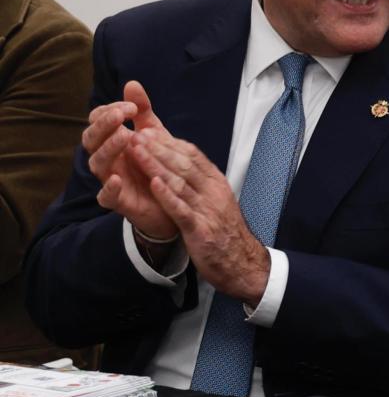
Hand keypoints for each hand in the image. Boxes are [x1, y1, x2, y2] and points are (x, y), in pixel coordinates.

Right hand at [84, 81, 177, 239]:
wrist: (173, 201)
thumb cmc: (157, 163)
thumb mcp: (155, 135)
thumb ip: (142, 112)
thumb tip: (132, 83)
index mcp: (112, 140)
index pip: (98, 120)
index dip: (109, 111)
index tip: (131, 106)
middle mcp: (107, 158)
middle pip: (91, 139)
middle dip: (104, 125)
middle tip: (122, 115)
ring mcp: (110, 179)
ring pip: (97, 163)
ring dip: (108, 148)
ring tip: (125, 137)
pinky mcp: (119, 201)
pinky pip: (106, 196)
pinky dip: (109, 188)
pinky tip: (118, 178)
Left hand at [128, 133, 270, 305]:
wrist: (243, 265)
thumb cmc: (225, 233)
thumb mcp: (217, 201)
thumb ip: (200, 183)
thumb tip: (181, 164)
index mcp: (217, 184)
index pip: (193, 156)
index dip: (169, 142)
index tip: (149, 132)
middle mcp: (214, 193)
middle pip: (184, 164)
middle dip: (158, 148)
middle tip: (137, 134)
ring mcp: (208, 211)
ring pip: (179, 182)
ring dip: (155, 165)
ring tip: (136, 151)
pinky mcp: (201, 230)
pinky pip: (181, 210)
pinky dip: (167, 196)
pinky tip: (153, 183)